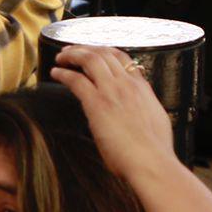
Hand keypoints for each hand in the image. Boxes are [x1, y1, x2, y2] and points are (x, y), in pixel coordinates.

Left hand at [47, 45, 176, 184]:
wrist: (152, 163)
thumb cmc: (154, 151)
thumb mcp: (156, 121)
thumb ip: (144, 109)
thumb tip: (138, 109)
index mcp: (142, 88)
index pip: (123, 59)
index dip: (105, 52)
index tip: (94, 53)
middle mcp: (127, 84)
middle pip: (104, 53)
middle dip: (85, 48)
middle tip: (72, 50)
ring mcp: (112, 91)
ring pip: (90, 59)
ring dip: (72, 54)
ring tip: (61, 57)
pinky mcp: (98, 104)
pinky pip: (76, 80)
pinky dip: (63, 73)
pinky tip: (55, 73)